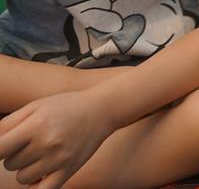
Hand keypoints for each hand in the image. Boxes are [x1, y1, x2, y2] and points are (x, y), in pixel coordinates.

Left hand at [0, 91, 116, 188]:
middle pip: (9, 164)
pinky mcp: (69, 170)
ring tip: (40, 152)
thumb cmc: (64, 106)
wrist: (102, 109)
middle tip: (30, 142)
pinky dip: (35, 185)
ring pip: (22, 178)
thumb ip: (7, 124)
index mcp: (36, 125)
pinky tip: (39, 175)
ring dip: (25, 168)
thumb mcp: (34, 107)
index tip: (3, 147)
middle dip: (13, 155)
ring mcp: (59, 159)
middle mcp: (48, 143)